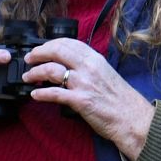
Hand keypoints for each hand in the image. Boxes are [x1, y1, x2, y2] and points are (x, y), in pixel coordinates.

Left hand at [21, 38, 153, 159]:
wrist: (132, 117)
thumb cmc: (120, 98)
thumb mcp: (106, 74)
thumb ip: (88, 67)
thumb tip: (69, 64)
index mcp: (96, 59)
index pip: (69, 43)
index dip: (50, 44)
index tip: (41, 49)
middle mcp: (89, 68)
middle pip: (57, 51)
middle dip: (38, 54)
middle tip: (29, 59)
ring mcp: (84, 83)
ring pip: (51, 70)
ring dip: (34, 73)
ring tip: (28, 77)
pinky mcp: (80, 100)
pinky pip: (54, 94)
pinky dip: (41, 93)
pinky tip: (34, 95)